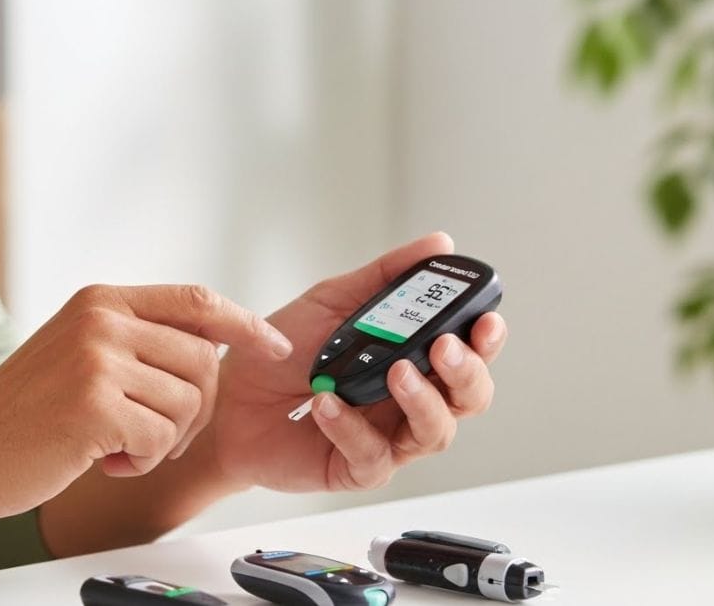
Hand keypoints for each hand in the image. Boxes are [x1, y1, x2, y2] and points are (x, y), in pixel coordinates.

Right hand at [0, 284, 290, 518]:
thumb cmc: (25, 414)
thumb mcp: (82, 353)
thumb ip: (139, 341)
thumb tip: (215, 347)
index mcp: (102, 301)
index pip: (198, 302)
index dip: (245, 325)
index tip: (276, 348)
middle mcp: (102, 319)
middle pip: (205, 362)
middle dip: (198, 412)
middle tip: (160, 436)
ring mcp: (97, 358)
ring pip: (189, 404)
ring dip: (164, 441)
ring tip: (118, 446)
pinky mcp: (94, 404)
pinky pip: (161, 438)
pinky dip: (141, 461)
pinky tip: (103, 460)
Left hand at [212, 232, 506, 491]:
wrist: (227, 399)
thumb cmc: (283, 355)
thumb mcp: (331, 302)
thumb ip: (385, 277)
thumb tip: (438, 244)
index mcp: (412, 358)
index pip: (469, 352)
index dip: (485, 339)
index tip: (485, 319)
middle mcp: (409, 401)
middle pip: (468, 397)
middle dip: (467, 372)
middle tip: (444, 346)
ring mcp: (386, 437)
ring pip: (435, 432)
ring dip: (422, 400)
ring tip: (395, 371)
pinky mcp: (355, 468)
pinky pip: (373, 455)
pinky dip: (352, 427)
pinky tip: (327, 403)